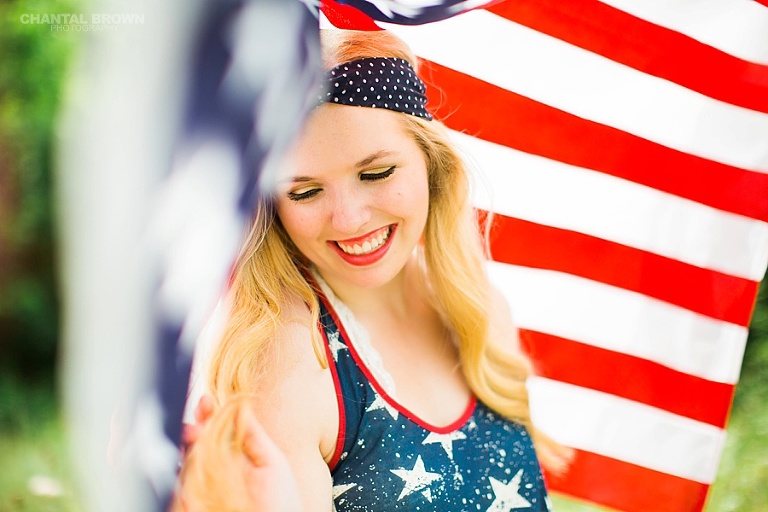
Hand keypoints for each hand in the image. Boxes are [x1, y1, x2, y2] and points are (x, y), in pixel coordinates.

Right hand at [172, 396, 301, 511]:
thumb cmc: (281, 504)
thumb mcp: (272, 463)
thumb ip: (254, 436)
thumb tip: (241, 405)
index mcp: (231, 459)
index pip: (212, 433)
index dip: (206, 416)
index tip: (205, 402)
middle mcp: (213, 474)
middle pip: (192, 447)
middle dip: (190, 432)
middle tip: (195, 425)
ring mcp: (201, 493)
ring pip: (181, 468)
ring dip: (182, 451)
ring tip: (191, 440)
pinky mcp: (192, 507)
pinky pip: (176, 495)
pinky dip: (178, 482)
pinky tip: (186, 468)